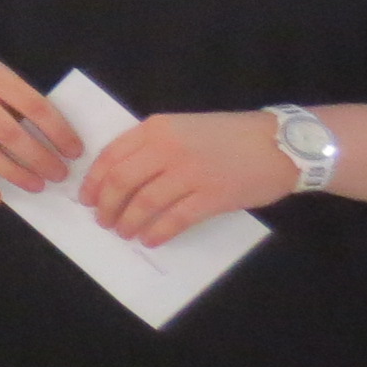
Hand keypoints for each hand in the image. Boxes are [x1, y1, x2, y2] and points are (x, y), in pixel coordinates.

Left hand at [83, 111, 293, 244]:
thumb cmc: (229, 136)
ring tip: (124, 233)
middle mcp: (168, 148)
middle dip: (106, 205)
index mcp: (156, 128)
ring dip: (128, 222)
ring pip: (144, 202)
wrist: (279, 144)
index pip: (111, 155)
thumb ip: (152, 145)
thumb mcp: (182, 126)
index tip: (87, 198)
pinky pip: (174, 219)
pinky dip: (157, 232)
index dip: (94, 181)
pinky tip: (150, 239)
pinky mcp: (212, 196)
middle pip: (121, 181)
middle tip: (103, 221)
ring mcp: (190, 172)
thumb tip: (120, 175)